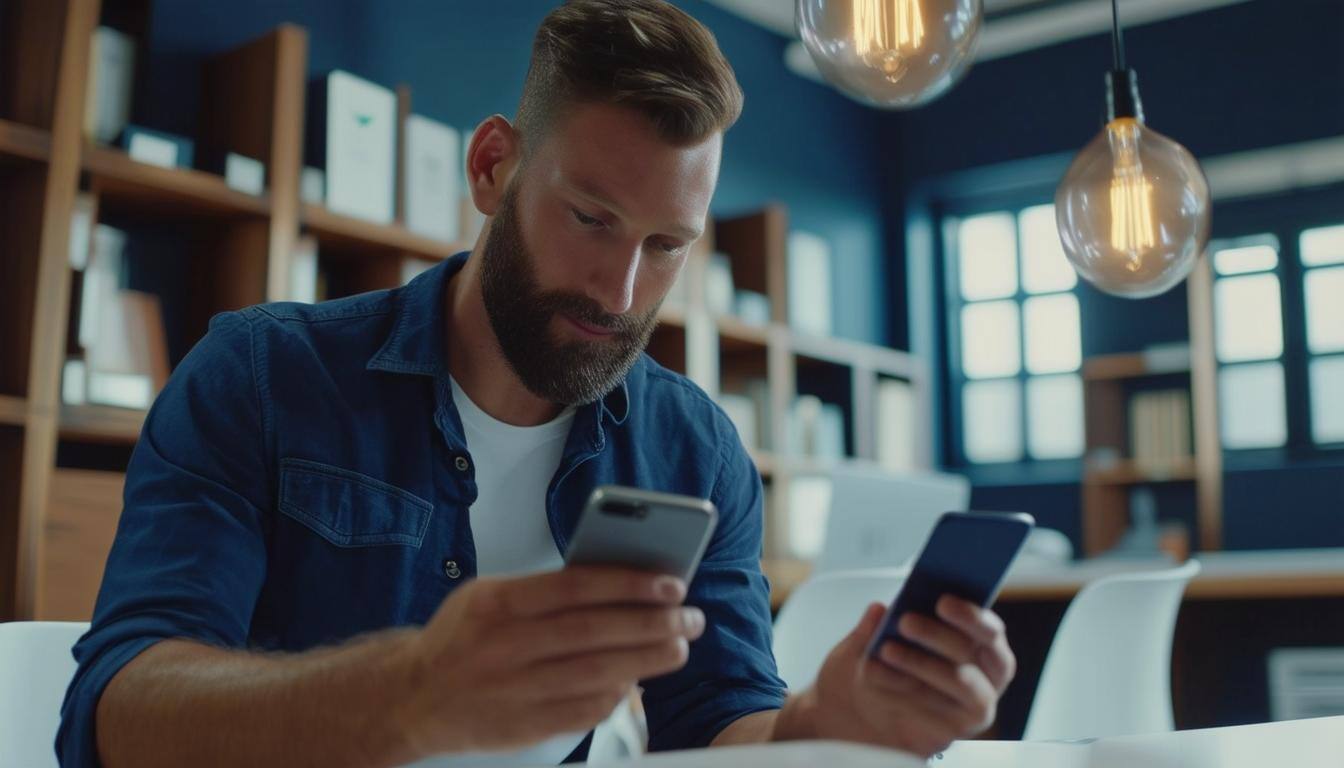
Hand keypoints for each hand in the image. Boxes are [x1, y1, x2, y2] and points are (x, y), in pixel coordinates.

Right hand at [394, 566, 703, 756]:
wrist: (411, 697)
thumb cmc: (464, 637)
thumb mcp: (490, 595)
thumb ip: (546, 590)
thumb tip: (621, 583)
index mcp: (497, 603)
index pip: (576, 587)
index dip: (630, 584)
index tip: (672, 582)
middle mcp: (503, 646)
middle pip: (594, 633)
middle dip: (652, 624)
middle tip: (690, 617)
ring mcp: (512, 690)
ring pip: (595, 674)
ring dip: (646, 660)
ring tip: (678, 647)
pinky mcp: (520, 726)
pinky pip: (582, 711)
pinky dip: (616, 695)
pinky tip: (637, 679)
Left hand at [779, 596, 1015, 756]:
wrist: (855, 713)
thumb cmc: (874, 668)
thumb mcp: (865, 641)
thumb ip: (873, 626)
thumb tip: (878, 610)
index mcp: (976, 645)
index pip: (989, 631)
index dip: (971, 615)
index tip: (942, 602)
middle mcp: (984, 678)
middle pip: (973, 653)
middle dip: (940, 634)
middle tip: (906, 621)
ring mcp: (969, 709)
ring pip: (960, 681)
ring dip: (923, 662)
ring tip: (887, 649)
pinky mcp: (950, 732)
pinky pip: (937, 711)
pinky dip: (906, 692)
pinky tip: (879, 676)